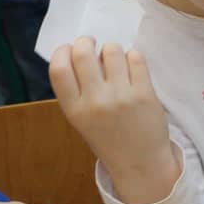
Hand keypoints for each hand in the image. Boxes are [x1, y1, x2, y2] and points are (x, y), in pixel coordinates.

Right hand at [50, 38, 179, 202]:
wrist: (140, 162)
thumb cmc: (109, 138)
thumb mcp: (82, 120)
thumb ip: (78, 92)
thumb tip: (79, 54)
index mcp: (74, 109)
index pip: (58, 69)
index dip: (62, 52)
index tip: (68, 48)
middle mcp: (95, 101)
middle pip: (84, 55)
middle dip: (86, 42)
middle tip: (91, 43)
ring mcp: (122, 96)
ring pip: (113, 51)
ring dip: (112, 49)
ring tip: (115, 57)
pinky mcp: (146, 93)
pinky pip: (137, 59)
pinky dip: (132, 56)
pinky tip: (131, 63)